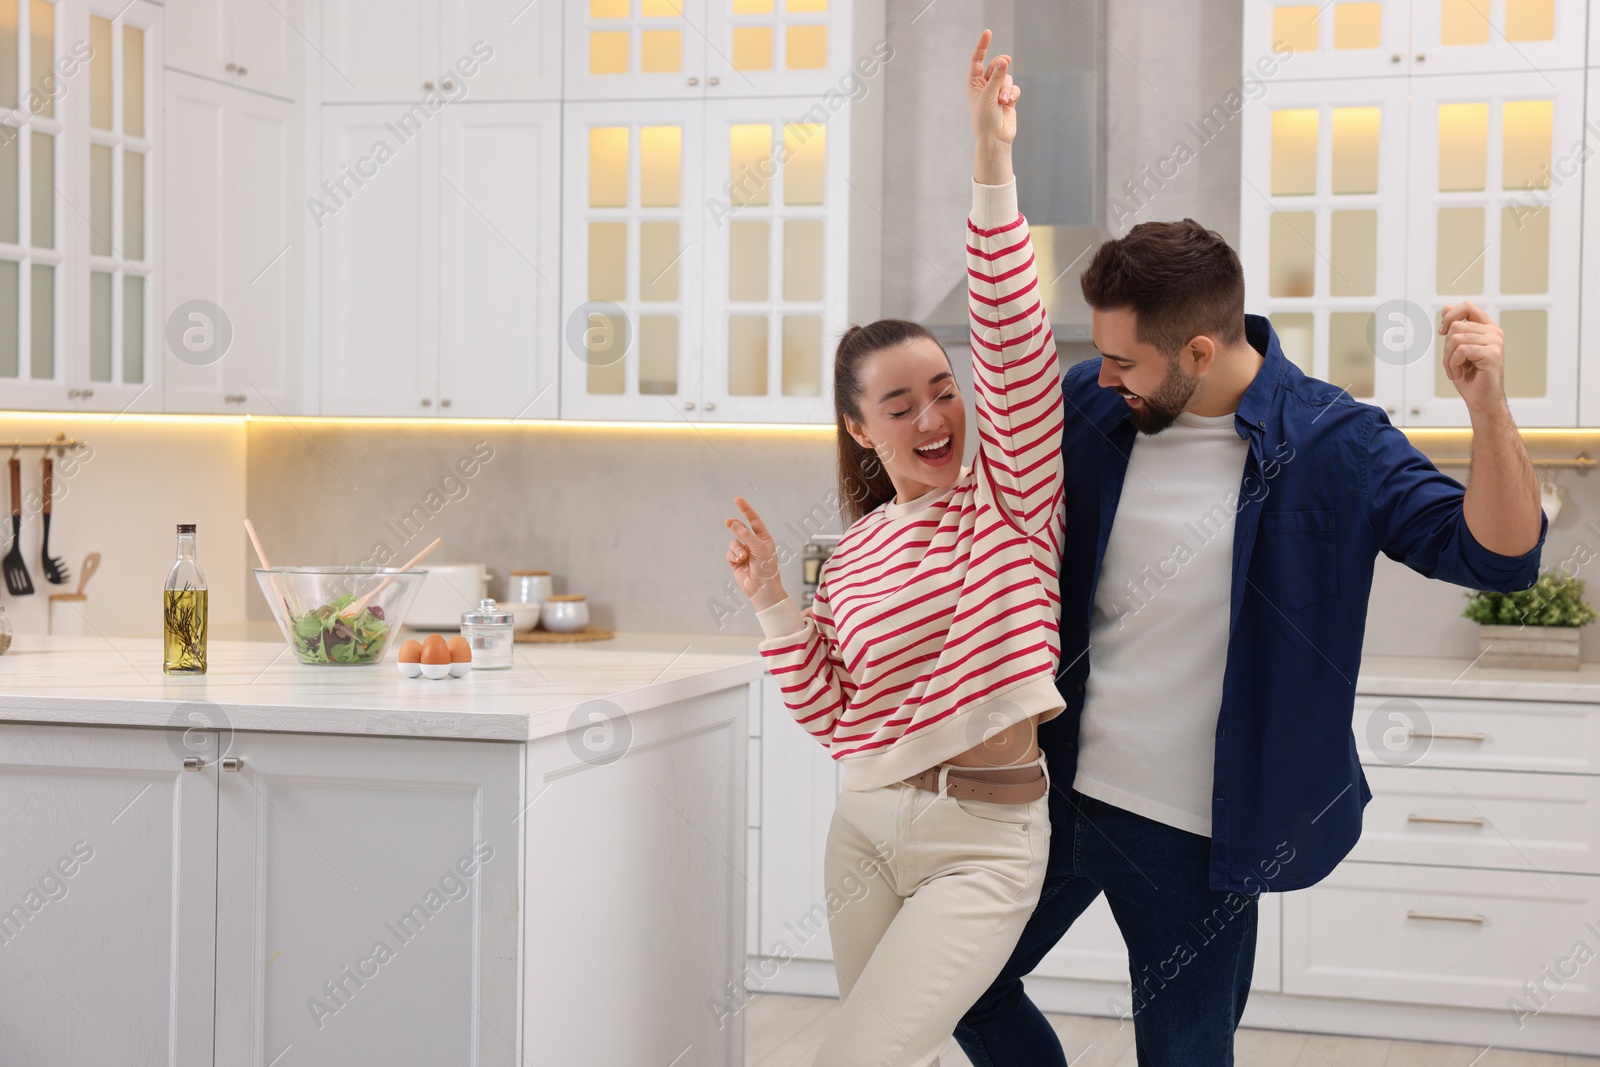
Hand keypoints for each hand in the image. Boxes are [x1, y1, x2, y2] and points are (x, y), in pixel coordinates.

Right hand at [725, 496, 785, 610]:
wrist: (762, 589)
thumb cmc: (766, 568)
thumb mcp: (759, 548)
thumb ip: (746, 534)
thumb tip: (732, 523)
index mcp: (764, 539)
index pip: (754, 520)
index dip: (746, 509)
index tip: (737, 499)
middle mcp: (753, 544)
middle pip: (741, 528)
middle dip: (734, 525)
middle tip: (728, 522)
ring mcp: (744, 552)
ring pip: (733, 542)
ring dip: (737, 548)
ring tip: (743, 556)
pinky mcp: (735, 562)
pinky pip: (730, 552)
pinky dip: (733, 556)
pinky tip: (740, 561)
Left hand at [969, 29, 1018, 183]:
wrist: (995, 139)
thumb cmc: (985, 120)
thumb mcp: (988, 96)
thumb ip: (997, 77)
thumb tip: (1003, 60)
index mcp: (973, 83)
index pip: (977, 60)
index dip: (982, 46)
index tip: (988, 32)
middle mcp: (985, 86)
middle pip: (996, 65)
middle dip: (1001, 66)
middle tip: (1005, 63)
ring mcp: (997, 92)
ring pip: (1007, 77)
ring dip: (1006, 87)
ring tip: (1003, 100)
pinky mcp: (1009, 98)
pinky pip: (1014, 88)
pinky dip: (1013, 94)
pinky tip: (1009, 103)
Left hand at [1439, 301, 1506, 413]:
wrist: (1481, 400)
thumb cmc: (1470, 377)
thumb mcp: (1456, 349)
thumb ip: (1454, 329)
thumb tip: (1446, 307)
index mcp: (1486, 328)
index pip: (1467, 306)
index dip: (1450, 315)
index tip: (1442, 331)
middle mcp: (1493, 332)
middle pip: (1455, 326)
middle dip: (1446, 348)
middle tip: (1452, 364)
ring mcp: (1495, 342)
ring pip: (1456, 339)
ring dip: (1448, 359)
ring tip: (1456, 370)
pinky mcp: (1492, 354)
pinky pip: (1461, 351)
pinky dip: (1453, 365)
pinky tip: (1459, 374)